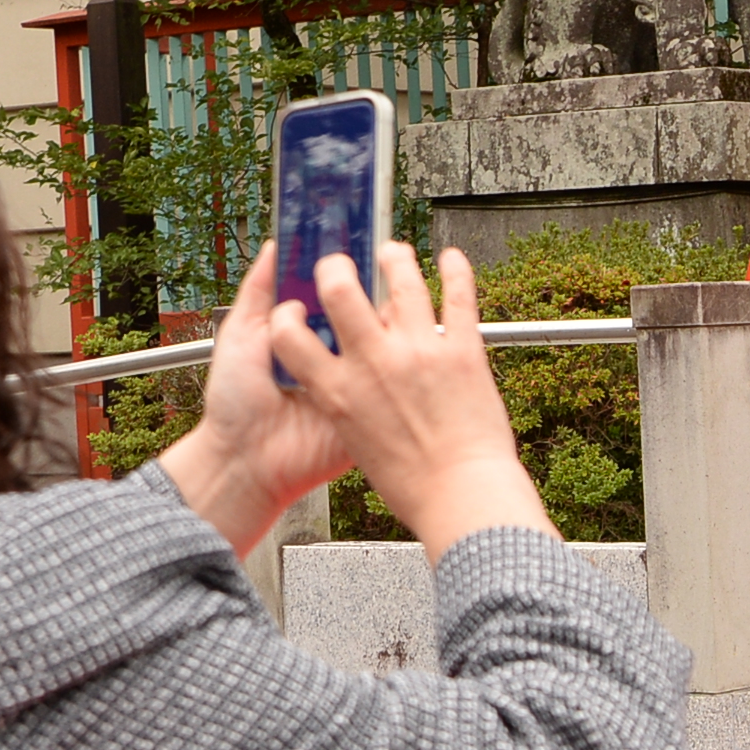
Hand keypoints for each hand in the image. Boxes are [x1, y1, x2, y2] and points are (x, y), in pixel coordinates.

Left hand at [157, 241, 360, 555]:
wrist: (244, 458)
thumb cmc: (234, 400)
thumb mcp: (240, 332)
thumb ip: (259, 289)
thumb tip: (277, 245)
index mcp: (304, 334)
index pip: (333, 294)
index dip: (342, 270)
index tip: (350, 241)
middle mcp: (331, 354)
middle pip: (362, 312)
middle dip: (367, 290)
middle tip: (365, 268)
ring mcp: (352, 381)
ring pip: (381, 340)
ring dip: (383, 320)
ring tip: (375, 303)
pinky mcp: (366, 409)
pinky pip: (387, 380)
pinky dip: (391, 360)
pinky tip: (388, 340)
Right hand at [265, 244, 554, 559]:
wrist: (462, 496)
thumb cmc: (413, 485)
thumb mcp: (355, 444)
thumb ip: (346, 404)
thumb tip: (346, 382)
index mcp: (338, 392)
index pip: (288, 333)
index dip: (287, 312)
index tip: (296, 306)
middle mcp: (374, 364)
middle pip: (339, 288)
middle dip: (336, 266)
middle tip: (340, 264)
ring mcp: (419, 352)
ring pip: (402, 280)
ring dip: (395, 258)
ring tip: (392, 252)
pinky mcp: (462, 350)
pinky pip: (458, 296)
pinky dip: (456, 271)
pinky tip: (451, 258)